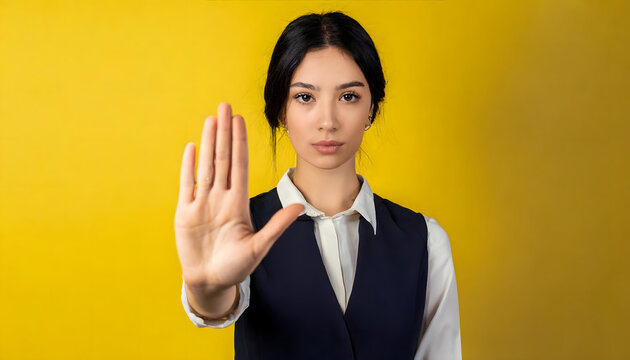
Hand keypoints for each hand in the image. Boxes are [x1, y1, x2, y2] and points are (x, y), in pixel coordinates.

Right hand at [174, 102, 303, 292]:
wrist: (210, 282)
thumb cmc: (236, 267)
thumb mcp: (259, 247)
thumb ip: (277, 225)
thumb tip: (302, 206)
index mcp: (238, 203)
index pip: (240, 165)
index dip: (240, 142)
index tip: (241, 120)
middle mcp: (220, 197)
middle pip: (222, 158)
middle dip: (224, 131)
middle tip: (225, 105)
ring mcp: (202, 203)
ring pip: (206, 165)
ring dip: (207, 142)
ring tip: (210, 119)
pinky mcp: (185, 212)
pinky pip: (187, 184)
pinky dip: (189, 166)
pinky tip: (192, 147)